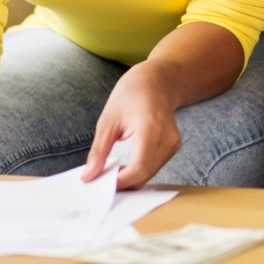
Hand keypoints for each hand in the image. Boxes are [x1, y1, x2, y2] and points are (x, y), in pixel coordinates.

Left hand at [82, 59, 181, 189]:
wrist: (157, 80)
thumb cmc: (131, 94)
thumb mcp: (108, 120)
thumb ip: (99, 151)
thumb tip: (89, 176)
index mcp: (151, 129)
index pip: (139, 167)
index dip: (120, 181)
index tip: (99, 184)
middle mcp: (168, 138)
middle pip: (145, 174)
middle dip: (123, 182)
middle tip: (101, 179)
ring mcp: (174, 143)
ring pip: (150, 173)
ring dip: (130, 178)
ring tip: (111, 171)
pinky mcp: (174, 146)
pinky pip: (155, 167)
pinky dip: (139, 171)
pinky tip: (125, 165)